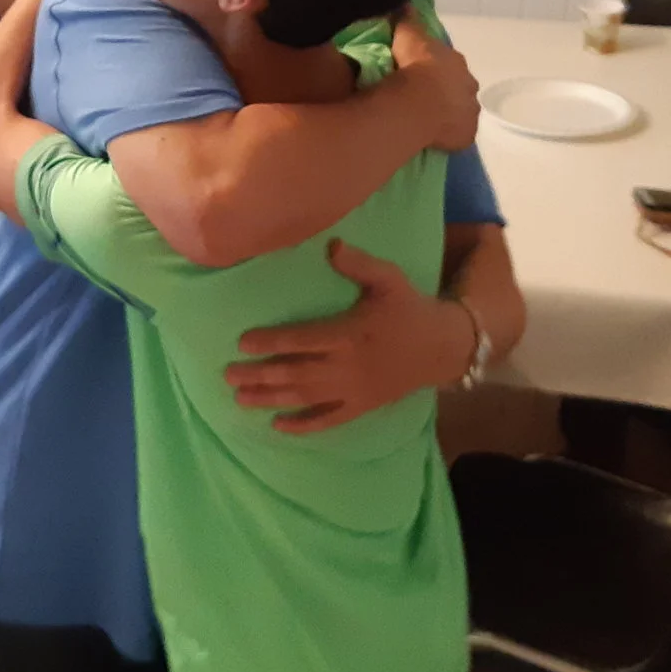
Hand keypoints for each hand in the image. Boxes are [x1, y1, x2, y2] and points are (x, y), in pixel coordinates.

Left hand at [224, 240, 474, 431]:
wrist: (442, 348)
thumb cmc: (409, 308)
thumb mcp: (389, 279)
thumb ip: (358, 264)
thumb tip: (330, 245)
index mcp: (349, 334)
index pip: (302, 340)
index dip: (271, 342)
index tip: (243, 343)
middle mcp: (347, 367)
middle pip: (296, 373)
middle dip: (260, 375)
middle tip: (228, 375)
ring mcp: (353, 391)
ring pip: (305, 398)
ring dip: (271, 399)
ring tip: (240, 399)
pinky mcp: (361, 406)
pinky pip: (328, 420)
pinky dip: (303, 426)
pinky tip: (277, 426)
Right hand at [391, 14, 478, 151]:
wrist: (419, 102)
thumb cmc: (415, 67)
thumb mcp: (408, 35)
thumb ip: (409, 19)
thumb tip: (406, 3)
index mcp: (456, 62)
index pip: (449, 64)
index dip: (436, 69)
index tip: (422, 74)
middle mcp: (469, 85)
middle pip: (458, 88)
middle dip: (446, 92)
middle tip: (423, 98)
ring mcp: (470, 112)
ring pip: (460, 111)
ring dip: (448, 114)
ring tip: (426, 119)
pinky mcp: (468, 134)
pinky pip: (459, 134)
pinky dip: (450, 135)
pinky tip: (435, 137)